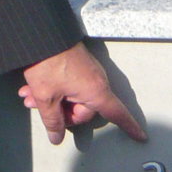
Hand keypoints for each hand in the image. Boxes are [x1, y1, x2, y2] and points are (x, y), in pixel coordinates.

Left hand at [19, 42, 145, 144]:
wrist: (43, 33)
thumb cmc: (48, 63)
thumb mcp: (46, 97)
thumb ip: (53, 121)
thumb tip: (57, 138)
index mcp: (96, 92)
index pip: (117, 114)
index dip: (130, 127)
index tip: (141, 137)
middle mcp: (96, 82)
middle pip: (84, 110)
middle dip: (61, 112)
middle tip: (38, 107)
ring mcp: (88, 73)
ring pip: (72, 97)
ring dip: (52, 101)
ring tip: (29, 98)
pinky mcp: (78, 66)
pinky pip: (69, 85)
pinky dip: (53, 90)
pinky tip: (32, 89)